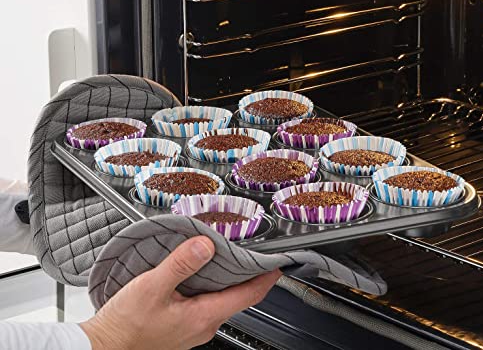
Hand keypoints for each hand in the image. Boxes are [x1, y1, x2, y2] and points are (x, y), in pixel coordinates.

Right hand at [81, 236, 280, 349]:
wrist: (103, 347)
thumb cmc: (126, 325)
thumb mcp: (153, 287)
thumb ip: (181, 264)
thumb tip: (206, 244)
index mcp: (203, 316)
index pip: (248, 295)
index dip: (266, 277)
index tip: (279, 262)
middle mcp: (203, 325)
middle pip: (238, 296)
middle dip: (248, 273)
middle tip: (252, 251)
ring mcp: (192, 328)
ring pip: (221, 299)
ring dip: (227, 278)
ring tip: (226, 254)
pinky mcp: (181, 326)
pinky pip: (205, 302)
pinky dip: (210, 285)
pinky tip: (199, 271)